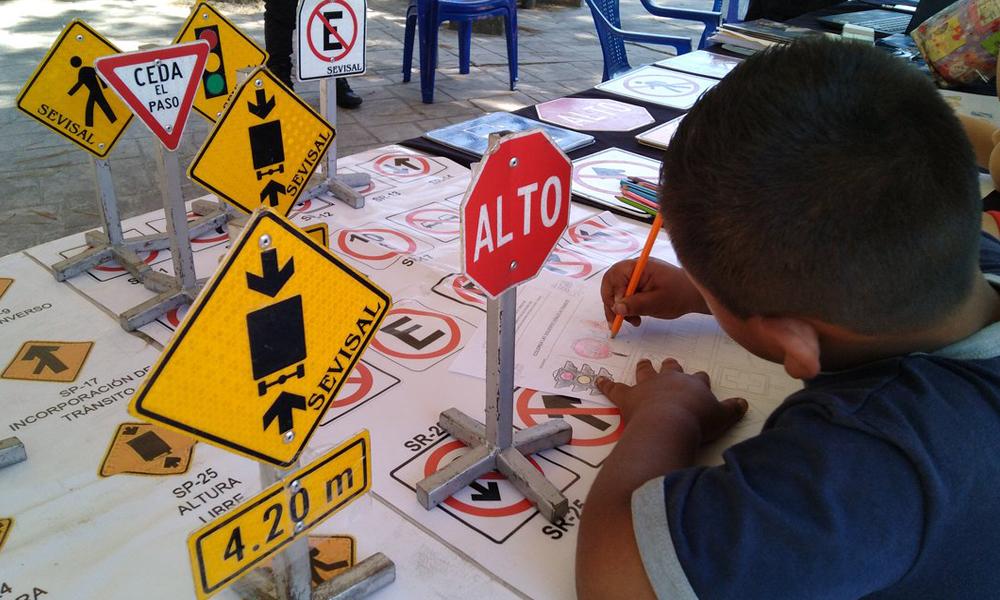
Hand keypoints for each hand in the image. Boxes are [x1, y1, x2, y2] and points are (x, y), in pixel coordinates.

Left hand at [596, 358, 746, 444]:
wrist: (670, 424)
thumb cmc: (698, 421)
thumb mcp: (722, 417)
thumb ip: (732, 409)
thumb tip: (744, 403)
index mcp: (693, 384)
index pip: (699, 378)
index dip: (700, 380)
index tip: (701, 380)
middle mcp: (670, 380)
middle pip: (671, 368)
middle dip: (671, 366)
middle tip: (669, 363)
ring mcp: (648, 386)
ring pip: (646, 372)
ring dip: (645, 368)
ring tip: (644, 362)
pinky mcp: (628, 397)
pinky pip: (614, 388)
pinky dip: (606, 384)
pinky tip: (598, 380)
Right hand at [601, 258, 709, 327]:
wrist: (692, 295)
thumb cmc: (679, 295)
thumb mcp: (657, 302)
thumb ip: (636, 304)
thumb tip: (617, 307)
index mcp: (639, 266)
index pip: (615, 275)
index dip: (614, 293)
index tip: (620, 309)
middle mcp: (634, 269)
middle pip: (610, 283)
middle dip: (612, 303)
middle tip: (617, 320)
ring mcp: (634, 277)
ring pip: (614, 292)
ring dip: (618, 309)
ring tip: (632, 321)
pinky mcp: (636, 286)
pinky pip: (623, 296)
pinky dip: (625, 308)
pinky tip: (634, 318)